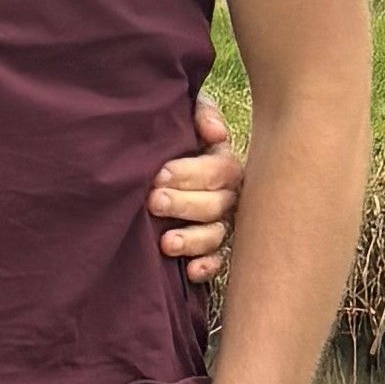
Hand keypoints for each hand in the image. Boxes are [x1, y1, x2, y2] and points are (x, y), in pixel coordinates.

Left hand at [150, 83, 239, 277]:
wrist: (158, 168)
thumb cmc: (176, 138)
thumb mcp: (187, 115)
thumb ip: (202, 112)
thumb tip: (214, 132)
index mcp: (225, 164)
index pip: (218, 170)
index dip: (191, 173)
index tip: (160, 174)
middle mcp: (230, 195)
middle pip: (216, 204)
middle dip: (184, 204)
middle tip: (154, 202)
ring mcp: (223, 224)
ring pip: (216, 234)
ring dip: (193, 239)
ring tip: (166, 243)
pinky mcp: (212, 249)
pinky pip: (218, 261)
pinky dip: (207, 267)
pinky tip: (190, 271)